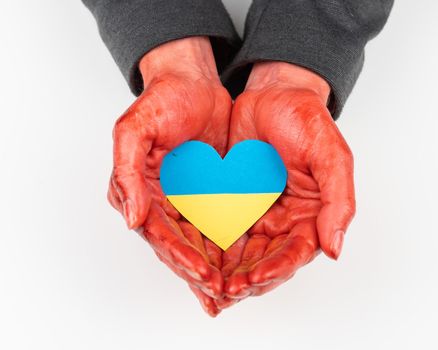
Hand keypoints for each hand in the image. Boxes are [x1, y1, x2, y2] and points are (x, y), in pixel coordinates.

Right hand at [107, 37, 231, 315]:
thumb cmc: (160, 102)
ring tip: (231, 289)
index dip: (178, 255)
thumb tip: (132, 219)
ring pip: (199, 241)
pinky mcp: (208, 192)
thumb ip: (126, 173)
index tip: (201, 273)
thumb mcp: (133, 131)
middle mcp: (161, 201)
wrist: (192, 84)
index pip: (159, 233)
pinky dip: (226, 245)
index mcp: (139, 192)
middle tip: (219, 291)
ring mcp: (185, 198)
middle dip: (197, 270)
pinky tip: (241, 262)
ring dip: (213, 266)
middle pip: (179, 245)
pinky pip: (217, 223)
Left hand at [221, 62, 355, 303]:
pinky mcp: (232, 201)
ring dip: (225, 271)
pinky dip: (210, 247)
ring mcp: (256, 212)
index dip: (274, 270)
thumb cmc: (307, 122)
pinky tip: (195, 259)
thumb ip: (338, 202)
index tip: (250, 280)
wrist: (273, 95)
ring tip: (206, 284)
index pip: (293, 254)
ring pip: (240, 252)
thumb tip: (335, 249)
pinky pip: (220, 229)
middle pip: (264, 261)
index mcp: (310, 216)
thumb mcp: (331, 157)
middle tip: (223, 292)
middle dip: (244, 280)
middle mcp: (283, 221)